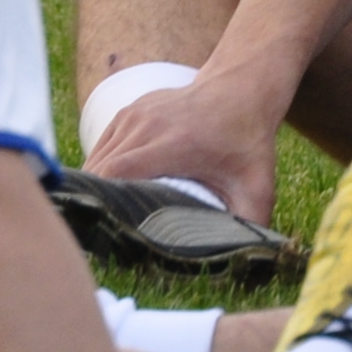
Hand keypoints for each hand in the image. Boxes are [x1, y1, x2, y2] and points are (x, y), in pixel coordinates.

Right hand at [80, 71, 284, 227]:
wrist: (241, 88)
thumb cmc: (248, 141)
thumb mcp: (257, 184)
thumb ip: (251, 223)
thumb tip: (244, 263)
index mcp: (174, 143)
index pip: (116, 174)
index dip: (103, 203)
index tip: (104, 233)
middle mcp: (146, 125)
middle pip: (99, 171)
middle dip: (96, 203)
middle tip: (101, 237)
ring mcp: (133, 115)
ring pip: (95, 160)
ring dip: (95, 188)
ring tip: (103, 218)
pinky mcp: (126, 113)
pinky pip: (100, 148)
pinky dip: (99, 171)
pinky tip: (110, 192)